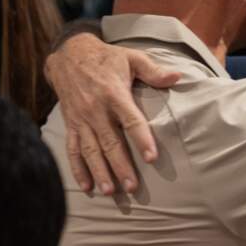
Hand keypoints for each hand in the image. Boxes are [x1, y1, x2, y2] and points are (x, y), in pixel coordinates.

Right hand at [45, 32, 179, 194]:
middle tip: (132, 187)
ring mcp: (81, 119)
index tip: (151, 158)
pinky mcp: (71, 124)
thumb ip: (154, 70)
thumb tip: (177, 77)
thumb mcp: (132, 58)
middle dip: (121, 166)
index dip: (142, 140)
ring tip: (110, 192)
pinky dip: (78, 169)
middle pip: (110, 142)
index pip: (130, 120)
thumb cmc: (106, 58)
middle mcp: (95, 109)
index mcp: (113, 94)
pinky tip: (86, 186)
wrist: (69, 54)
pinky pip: (72, 149)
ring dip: (99, 172)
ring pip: (90, 150)